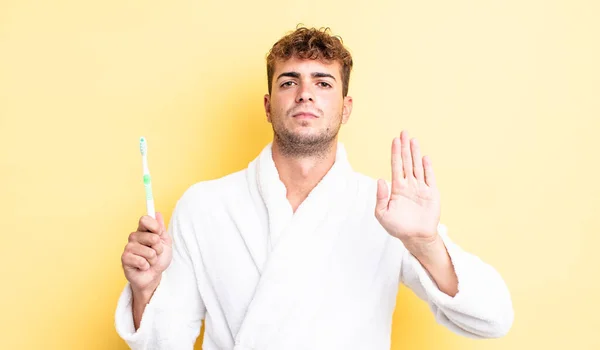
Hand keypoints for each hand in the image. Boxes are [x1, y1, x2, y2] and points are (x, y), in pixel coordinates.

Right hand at [121, 212, 172, 296]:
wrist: (154, 276)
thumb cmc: (159, 259)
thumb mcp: (165, 243)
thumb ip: (161, 229)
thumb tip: (158, 213)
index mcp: (143, 231)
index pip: (145, 219)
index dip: (155, 226)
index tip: (159, 233)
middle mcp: (134, 237)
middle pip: (151, 237)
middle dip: (159, 248)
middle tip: (156, 253)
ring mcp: (128, 247)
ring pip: (148, 251)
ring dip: (153, 259)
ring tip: (150, 261)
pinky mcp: (124, 259)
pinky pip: (141, 261)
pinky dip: (146, 266)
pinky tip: (143, 267)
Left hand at [375, 130, 440, 256]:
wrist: (416, 237)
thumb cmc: (397, 227)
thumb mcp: (382, 214)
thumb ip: (380, 197)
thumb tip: (380, 180)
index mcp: (397, 188)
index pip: (396, 166)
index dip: (395, 153)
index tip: (394, 140)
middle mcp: (409, 185)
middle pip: (406, 162)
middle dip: (404, 147)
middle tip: (403, 132)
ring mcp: (421, 188)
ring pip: (418, 166)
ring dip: (415, 153)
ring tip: (413, 140)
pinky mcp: (432, 194)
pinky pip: (430, 178)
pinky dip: (428, 167)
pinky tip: (425, 157)